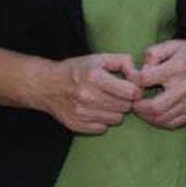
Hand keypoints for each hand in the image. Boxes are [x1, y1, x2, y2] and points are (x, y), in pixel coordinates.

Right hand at [27, 53, 141, 134]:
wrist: (46, 85)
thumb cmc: (77, 70)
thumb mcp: (99, 58)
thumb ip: (123, 61)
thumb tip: (138, 74)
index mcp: (94, 76)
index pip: (131, 92)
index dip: (136, 90)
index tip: (132, 88)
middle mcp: (86, 96)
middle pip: (125, 107)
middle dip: (126, 101)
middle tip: (118, 95)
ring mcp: (80, 112)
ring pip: (116, 119)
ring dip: (116, 111)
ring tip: (106, 102)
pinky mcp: (76, 125)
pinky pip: (103, 128)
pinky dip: (103, 121)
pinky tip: (96, 111)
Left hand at [133, 40, 185, 129]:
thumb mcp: (176, 44)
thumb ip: (155, 52)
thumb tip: (142, 66)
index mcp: (176, 68)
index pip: (145, 78)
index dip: (133, 80)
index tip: (132, 80)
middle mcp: (183, 88)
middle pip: (153, 107)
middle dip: (137, 107)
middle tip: (132, 101)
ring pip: (162, 119)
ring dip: (146, 116)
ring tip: (141, 108)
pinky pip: (173, 123)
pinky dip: (160, 122)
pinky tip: (155, 115)